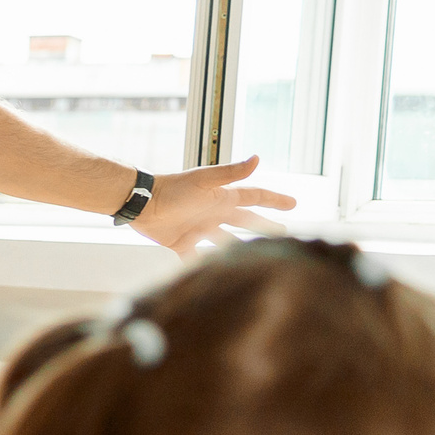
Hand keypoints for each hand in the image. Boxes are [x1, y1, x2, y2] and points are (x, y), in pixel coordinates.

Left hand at [135, 154, 294, 254]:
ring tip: (253, 257)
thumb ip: (231, 173)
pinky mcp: (183, 244)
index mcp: (222, 198)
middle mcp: (213, 213)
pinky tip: (216, 276)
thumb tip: (258, 158)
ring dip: (238, 247)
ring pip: (225, 240)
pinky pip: (197, 257)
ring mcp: (199, 229)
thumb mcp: (204, 180)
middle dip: (263, 226)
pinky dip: (205, 266)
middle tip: (282, 233)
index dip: (273, 200)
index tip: (293, 203)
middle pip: (244, 221)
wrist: (141, 204)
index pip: (255, 197)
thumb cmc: (173, 188)